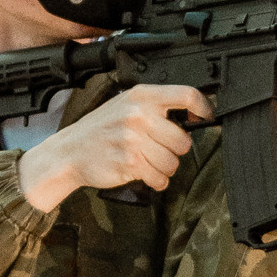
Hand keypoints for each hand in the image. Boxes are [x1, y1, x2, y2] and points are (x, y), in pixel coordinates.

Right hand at [17, 83, 214, 212]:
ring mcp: (134, 138)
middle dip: (174, 150)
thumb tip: (193, 114)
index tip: (206, 117)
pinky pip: (159, 177)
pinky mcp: (130, 162)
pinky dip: (156, 181)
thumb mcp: (125, 104)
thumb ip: (155, 106)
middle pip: (183, 139)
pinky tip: (144, 174)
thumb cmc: (100, 130)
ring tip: (148, 162)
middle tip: (158, 149)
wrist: (69, 152)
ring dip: (164, 168)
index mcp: (141, 95)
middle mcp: (139, 114)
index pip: (186, 95)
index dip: (203, 108)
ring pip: (173, 162)